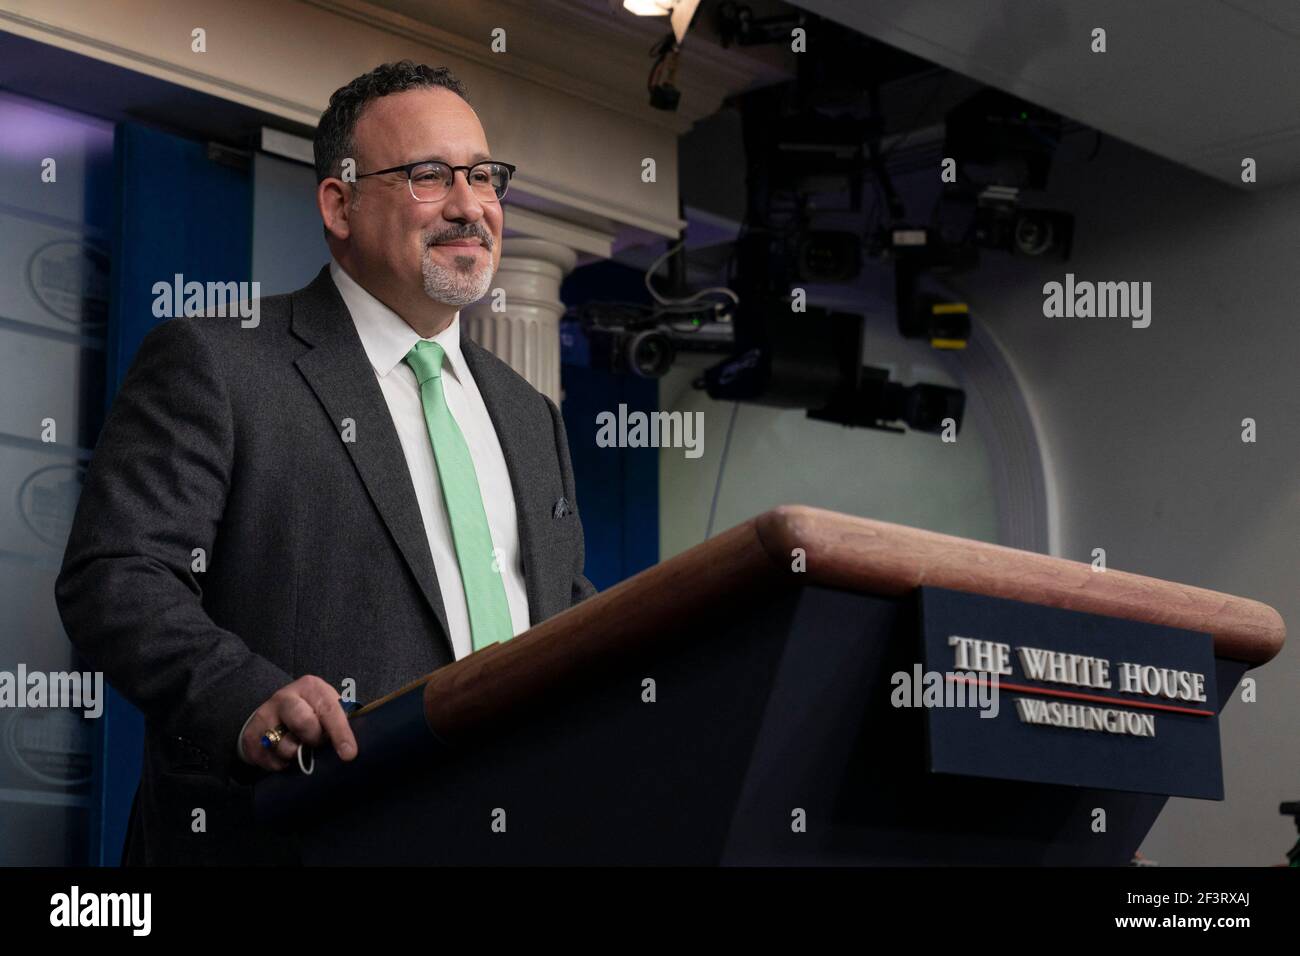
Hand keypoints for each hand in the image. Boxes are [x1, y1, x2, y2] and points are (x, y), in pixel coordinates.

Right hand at [239, 675, 357, 770]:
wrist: (273, 712)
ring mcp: (264, 716)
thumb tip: (350, 745)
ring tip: (299, 750)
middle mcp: (285, 697)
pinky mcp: (251, 736)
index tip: (349, 754)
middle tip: (317, 744)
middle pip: (303, 723)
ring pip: (284, 746)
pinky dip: (281, 765)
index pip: (329, 710)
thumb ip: (338, 719)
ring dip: (296, 755)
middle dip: (314, 740)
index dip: (340, 733)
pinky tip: (285, 757)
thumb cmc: (310, 710)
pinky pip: (270, 760)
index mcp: (310, 687)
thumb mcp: (325, 705)